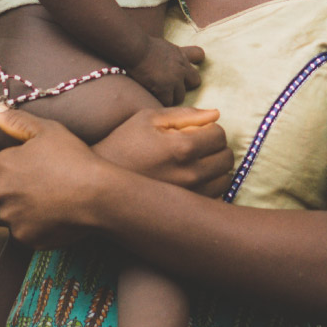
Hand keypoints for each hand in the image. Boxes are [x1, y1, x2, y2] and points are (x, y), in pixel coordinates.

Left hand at [0, 103, 116, 246]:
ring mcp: (10, 217)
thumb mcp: (47, 130)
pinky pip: (23, 231)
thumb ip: (16, 120)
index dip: (14, 169)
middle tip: (42, 185)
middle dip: (13, 190)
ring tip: (49, 200)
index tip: (34, 170)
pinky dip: (33, 226)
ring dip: (21, 209)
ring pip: (9, 213)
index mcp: (0, 165)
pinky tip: (53, 216)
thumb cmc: (74, 157)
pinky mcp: (23, 237)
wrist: (98, 194)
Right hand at [92, 107, 232, 197]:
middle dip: (215, 148)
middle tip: (196, 147)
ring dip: (215, 169)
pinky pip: (215, 199)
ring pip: (225, 180)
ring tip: (193, 165)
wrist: (100, 184)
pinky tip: (190, 183)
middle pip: (226, 158)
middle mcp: (190, 175)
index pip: (219, 135)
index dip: (208, 129)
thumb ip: (184, 114)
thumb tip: (215, 114)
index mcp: (182, 147)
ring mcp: (189, 197)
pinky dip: (209, 189)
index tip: (195, 131)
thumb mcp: (147, 119)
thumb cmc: (123, 145)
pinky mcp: (186, 212)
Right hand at [126, 37, 202, 105]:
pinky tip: (152, 99)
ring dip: (171, 98)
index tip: (185, 70)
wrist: (134, 49)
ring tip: (159, 96)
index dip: (192, 62)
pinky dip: (160, 102)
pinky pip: (167, 102)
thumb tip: (164, 59)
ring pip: (180, 97)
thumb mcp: (161, 45)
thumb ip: (168, 53)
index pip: (199, 55)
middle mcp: (181, 67)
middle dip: (185, 85)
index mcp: (180, 54)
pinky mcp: (165, 88)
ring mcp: (175, 79)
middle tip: (172, 88)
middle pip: (195, 81)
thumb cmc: (140, 45)